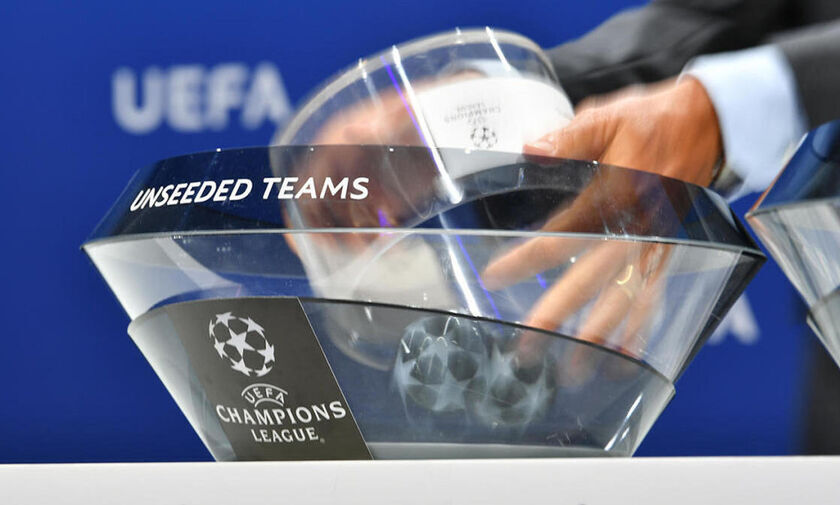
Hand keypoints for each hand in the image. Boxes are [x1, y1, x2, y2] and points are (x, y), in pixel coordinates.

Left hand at [483, 78, 722, 364]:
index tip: (494, 278)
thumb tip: (529, 147)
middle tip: (527, 346)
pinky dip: (640, 327)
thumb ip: (567, 136)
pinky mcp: (669, 250)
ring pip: (623, 298)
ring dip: (598, 335)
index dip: (526, 259)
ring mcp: (655, 244)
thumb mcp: (607, 116)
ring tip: (574, 369)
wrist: (709, 123)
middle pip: (590, 279)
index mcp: (615, 196)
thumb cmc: (653, 120)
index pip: (561, 235)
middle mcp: (635, 228)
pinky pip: (653, 295)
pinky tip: (625, 354)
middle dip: (558, 314)